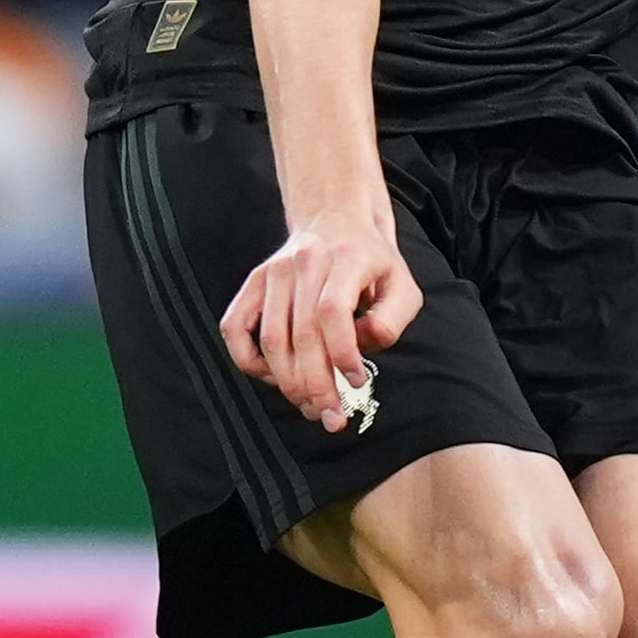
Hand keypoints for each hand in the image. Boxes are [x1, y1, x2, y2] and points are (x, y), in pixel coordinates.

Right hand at [220, 205, 420, 429]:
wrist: (336, 221)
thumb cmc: (371, 262)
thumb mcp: (402, 285)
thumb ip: (392, 320)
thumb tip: (362, 347)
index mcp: (344, 259)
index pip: (332, 311)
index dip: (342, 353)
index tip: (357, 380)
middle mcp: (303, 263)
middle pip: (301, 334)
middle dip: (316, 385)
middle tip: (331, 416)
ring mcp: (272, 272)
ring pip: (271, 339)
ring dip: (289, 383)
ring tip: (309, 406)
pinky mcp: (253, 283)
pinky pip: (235, 328)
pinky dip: (249, 361)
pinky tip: (274, 378)